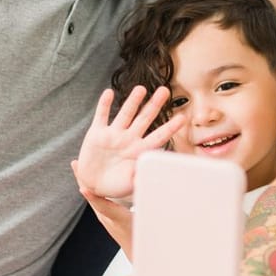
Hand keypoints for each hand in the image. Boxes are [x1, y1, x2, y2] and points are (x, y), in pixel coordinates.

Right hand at [73, 86, 185, 200]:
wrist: (93, 185)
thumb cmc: (115, 186)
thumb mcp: (131, 184)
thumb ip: (142, 176)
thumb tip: (156, 172)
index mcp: (139, 151)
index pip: (158, 136)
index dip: (170, 127)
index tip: (183, 118)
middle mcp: (128, 139)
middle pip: (144, 119)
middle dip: (154, 105)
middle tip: (165, 90)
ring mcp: (113, 135)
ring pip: (125, 114)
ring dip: (132, 101)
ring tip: (141, 89)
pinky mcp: (97, 134)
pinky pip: (101, 116)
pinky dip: (104, 105)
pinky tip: (108, 93)